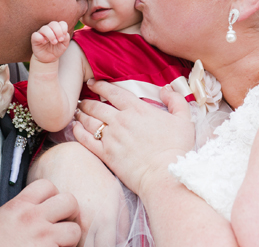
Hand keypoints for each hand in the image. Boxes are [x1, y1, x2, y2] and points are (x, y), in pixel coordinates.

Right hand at [0, 179, 79, 246]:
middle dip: (70, 214)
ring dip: (70, 239)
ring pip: (75, 230)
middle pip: (69, 201)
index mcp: (18, 207)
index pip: (47, 186)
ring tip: (60, 245)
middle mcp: (32, 219)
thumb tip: (32, 209)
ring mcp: (42, 238)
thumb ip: (17, 211)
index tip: (50, 209)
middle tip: (63, 226)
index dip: (53, 197)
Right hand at [31, 21, 70, 64]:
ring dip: (51, 35)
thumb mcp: (64, 44)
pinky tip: (44, 42)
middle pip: (53, 24)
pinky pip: (35, 35)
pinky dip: (40, 38)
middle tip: (60, 40)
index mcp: (57, 29)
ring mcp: (41, 33)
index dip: (64, 29)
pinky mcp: (35, 39)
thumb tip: (64, 34)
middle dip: (58, 31)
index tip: (64, 38)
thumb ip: (66, 38)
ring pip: (45, 28)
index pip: (61, 23)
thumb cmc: (57, 49)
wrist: (49, 58)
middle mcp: (49, 29)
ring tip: (54, 42)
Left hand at [72, 80, 194, 195]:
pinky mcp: (106, 154)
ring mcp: (111, 137)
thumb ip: (175, 100)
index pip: (113, 92)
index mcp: (137, 109)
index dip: (100, 86)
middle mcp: (120, 120)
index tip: (93, 83)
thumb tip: (165, 88)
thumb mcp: (183, 119)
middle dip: (87, 101)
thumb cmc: (176, 148)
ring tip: (77, 112)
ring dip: (81, 115)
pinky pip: (85, 140)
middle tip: (82, 100)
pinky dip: (78, 132)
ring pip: (89, 121)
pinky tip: (74, 128)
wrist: (164, 175)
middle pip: (97, 106)